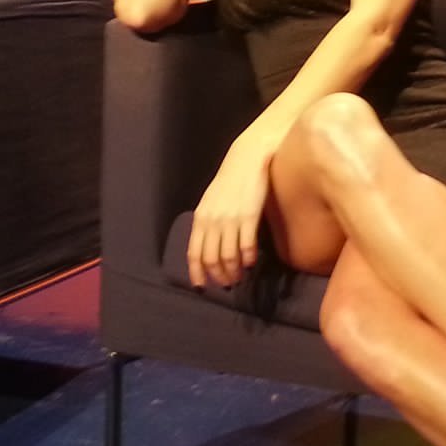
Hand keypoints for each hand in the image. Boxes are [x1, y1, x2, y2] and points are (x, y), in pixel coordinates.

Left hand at [188, 133, 275, 287]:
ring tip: (240, 276)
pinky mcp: (249, 217)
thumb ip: (207, 222)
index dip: (197, 273)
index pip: (194, 253)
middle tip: (227, 283)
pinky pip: (246, 247)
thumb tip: (208, 246)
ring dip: (234, 272)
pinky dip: (248, 260)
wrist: (248, 159)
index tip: (202, 286)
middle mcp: (213, 221)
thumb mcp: (210, 201)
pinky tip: (251, 263)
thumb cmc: (230, 181)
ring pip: (228, 257)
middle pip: (211, 259)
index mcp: (201, 218)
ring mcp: (231, 220)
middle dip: (219, 276)